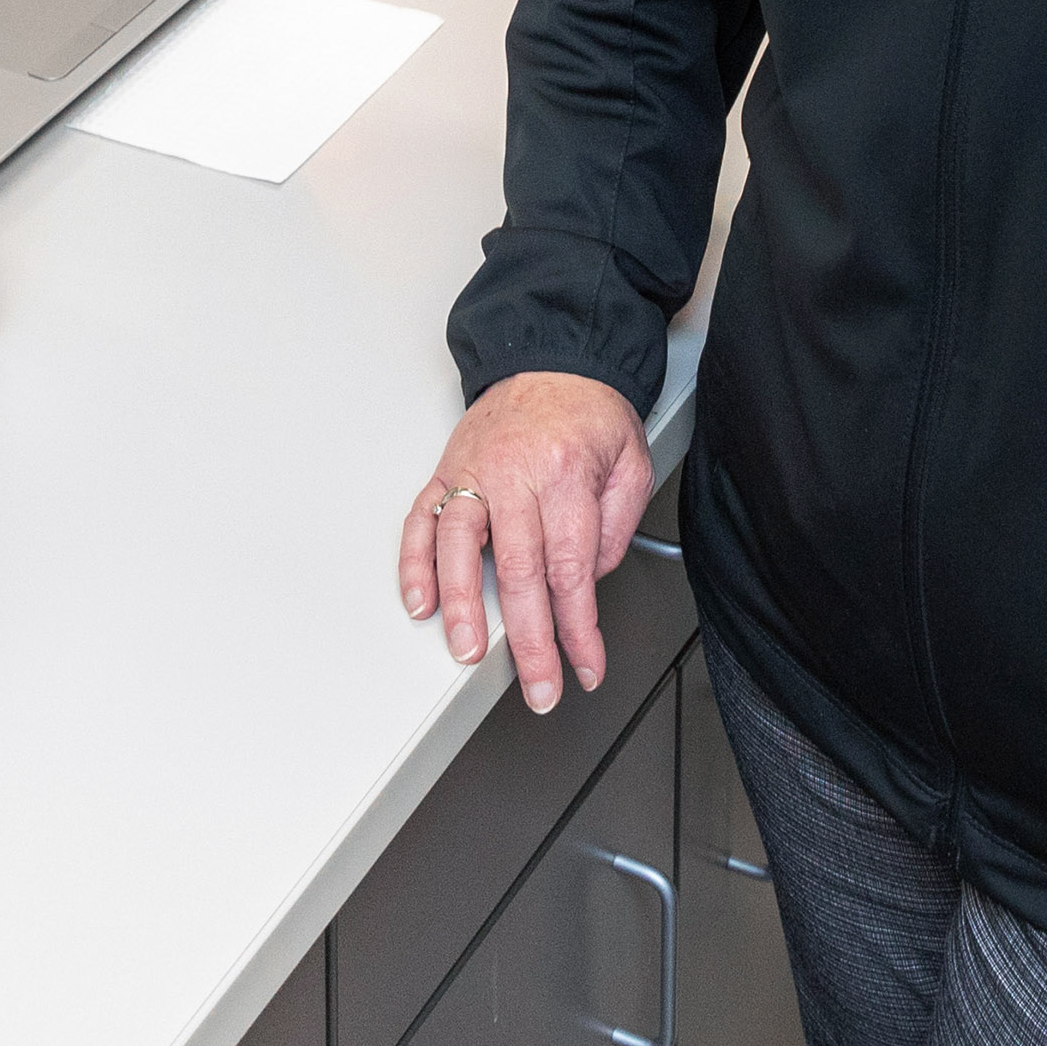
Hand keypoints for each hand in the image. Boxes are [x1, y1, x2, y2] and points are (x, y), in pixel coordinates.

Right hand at [399, 372, 650, 715]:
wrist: (553, 359)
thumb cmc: (589, 412)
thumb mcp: (630, 464)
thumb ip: (615, 528)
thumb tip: (588, 585)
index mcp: (565, 474)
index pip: (571, 569)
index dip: (578, 629)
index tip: (585, 666)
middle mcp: (514, 474)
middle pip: (519, 571)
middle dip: (529, 640)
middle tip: (537, 686)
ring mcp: (473, 473)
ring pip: (459, 547)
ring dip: (463, 607)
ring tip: (467, 651)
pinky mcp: (446, 472)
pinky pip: (422, 522)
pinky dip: (415, 564)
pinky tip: (420, 601)